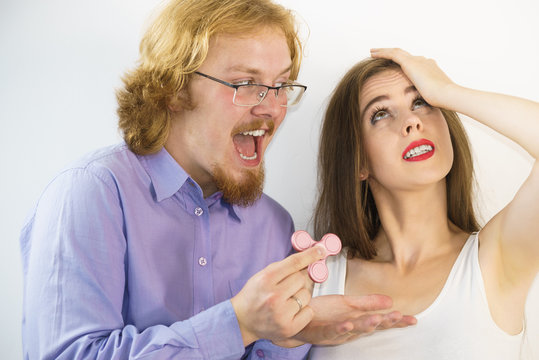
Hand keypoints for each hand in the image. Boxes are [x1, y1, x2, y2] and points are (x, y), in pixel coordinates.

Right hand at [230, 246, 325, 345]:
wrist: (242, 320)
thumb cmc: (253, 296)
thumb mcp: (262, 275)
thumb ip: (283, 267)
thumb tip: (307, 259)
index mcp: (266, 279)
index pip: (294, 263)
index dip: (310, 255)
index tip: (320, 251)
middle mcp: (274, 296)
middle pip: (302, 279)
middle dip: (298, 280)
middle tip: (287, 287)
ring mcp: (282, 313)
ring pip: (306, 295)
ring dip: (300, 295)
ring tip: (286, 300)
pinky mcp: (289, 327)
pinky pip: (309, 311)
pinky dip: (303, 310)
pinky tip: (291, 311)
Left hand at [288, 294, 416, 345]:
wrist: (296, 320)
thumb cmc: (322, 313)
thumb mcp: (347, 304)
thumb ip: (368, 303)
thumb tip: (390, 301)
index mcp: (357, 320)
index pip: (380, 321)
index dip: (396, 321)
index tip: (413, 319)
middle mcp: (350, 329)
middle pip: (370, 326)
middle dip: (384, 322)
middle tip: (398, 317)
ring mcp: (336, 332)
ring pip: (354, 330)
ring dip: (365, 325)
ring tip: (376, 320)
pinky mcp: (321, 332)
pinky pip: (332, 331)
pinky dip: (340, 329)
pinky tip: (347, 324)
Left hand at [370, 48, 454, 107]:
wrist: (447, 94)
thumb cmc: (442, 100)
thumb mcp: (433, 97)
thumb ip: (427, 97)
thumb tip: (426, 105)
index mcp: (430, 68)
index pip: (415, 63)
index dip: (404, 63)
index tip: (397, 65)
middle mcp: (423, 61)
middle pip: (404, 55)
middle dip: (393, 54)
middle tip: (381, 53)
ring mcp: (417, 61)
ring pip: (396, 52)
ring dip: (384, 51)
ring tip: (373, 52)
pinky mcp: (410, 63)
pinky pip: (392, 54)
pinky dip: (382, 53)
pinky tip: (372, 53)